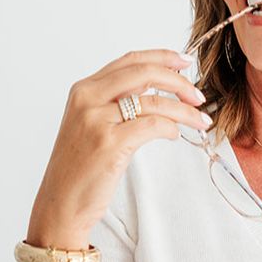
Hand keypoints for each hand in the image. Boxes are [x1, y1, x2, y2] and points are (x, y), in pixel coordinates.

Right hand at [28, 50, 211, 244]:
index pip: (130, 61)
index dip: (162, 57)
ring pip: (154, 101)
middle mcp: (87, 99)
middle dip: (179, 82)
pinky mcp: (109, 144)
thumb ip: (115, 102)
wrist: (60, 204)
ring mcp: (96, 121)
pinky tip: (174, 135)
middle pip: (144, 73)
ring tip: (200, 120)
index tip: (185, 61)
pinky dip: (171, 128)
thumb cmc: (79, 168)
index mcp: (83, 90)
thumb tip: (154, 87)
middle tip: (198, 96)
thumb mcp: (90, 124)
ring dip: (184, 110)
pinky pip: (153, 125)